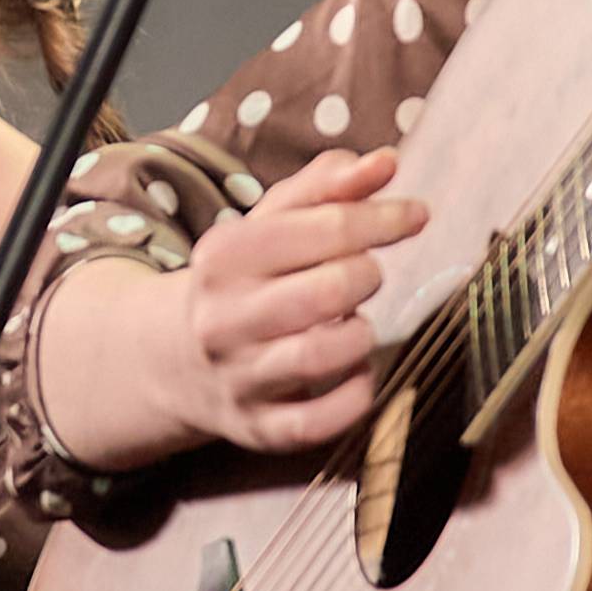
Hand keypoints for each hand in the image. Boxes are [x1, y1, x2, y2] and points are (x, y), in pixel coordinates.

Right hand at [40, 150, 429, 467]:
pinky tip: (357, 373)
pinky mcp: (256, 428)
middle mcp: (222, 318)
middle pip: (327, 291)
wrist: (176, 360)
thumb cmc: (244, 280)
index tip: (416, 214)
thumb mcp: (269, 223)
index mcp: (223, 255)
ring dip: (361, 335)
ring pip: (321, 356)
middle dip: (367, 276)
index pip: (323, 227)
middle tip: (367, 274)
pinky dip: (354, 397)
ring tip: (357, 323)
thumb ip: (326, 187)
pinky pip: (318, 422)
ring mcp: (238, 377)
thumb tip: (386, 162)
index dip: (383, 218)